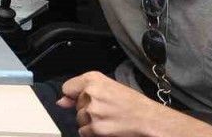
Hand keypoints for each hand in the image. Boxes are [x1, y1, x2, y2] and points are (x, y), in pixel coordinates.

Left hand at [58, 71, 175, 135]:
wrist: (150, 120)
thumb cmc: (135, 104)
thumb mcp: (109, 88)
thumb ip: (82, 91)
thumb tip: (61, 102)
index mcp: (94, 79)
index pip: (68, 87)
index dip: (73, 95)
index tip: (80, 99)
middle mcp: (90, 93)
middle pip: (76, 106)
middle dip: (87, 110)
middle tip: (107, 110)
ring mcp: (92, 112)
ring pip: (80, 119)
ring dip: (90, 122)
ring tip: (109, 119)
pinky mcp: (95, 128)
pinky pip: (84, 132)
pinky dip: (93, 132)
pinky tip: (107, 128)